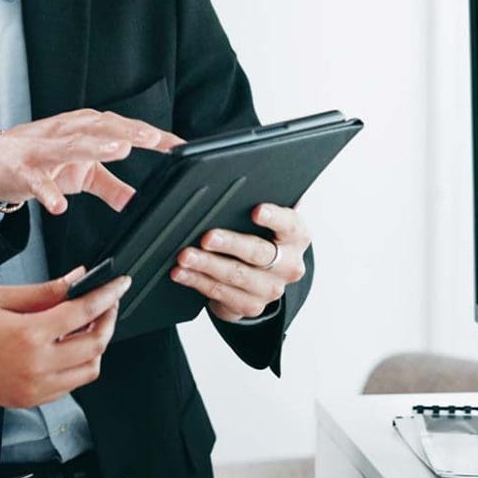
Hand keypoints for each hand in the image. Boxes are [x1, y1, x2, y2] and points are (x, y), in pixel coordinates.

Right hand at [0, 109, 183, 213]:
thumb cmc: (41, 159)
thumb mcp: (81, 173)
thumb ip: (111, 186)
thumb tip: (138, 202)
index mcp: (86, 128)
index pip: (124, 128)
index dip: (151, 136)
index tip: (178, 146)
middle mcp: (68, 132)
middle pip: (102, 128)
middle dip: (128, 132)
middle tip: (154, 139)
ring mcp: (45, 150)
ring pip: (73, 145)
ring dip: (96, 146)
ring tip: (120, 150)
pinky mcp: (25, 170)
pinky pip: (38, 182)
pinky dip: (49, 193)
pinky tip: (60, 206)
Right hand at [0, 269, 130, 406]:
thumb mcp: (1, 297)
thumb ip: (44, 291)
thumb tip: (75, 280)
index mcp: (29, 335)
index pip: (84, 312)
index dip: (108, 295)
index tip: (120, 283)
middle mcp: (37, 367)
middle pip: (96, 345)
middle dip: (109, 320)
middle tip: (108, 301)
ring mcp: (35, 388)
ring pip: (89, 370)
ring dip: (97, 345)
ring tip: (88, 323)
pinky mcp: (30, 400)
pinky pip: (70, 385)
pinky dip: (78, 364)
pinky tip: (68, 345)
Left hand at [169, 204, 309, 322]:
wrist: (262, 276)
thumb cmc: (258, 234)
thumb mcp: (263, 217)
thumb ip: (256, 197)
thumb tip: (237, 172)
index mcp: (296, 236)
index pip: (289, 224)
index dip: (274, 217)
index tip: (256, 210)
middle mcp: (289, 264)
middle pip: (259, 252)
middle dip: (229, 243)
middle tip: (206, 237)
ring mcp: (271, 288)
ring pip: (236, 275)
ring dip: (207, 265)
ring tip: (184, 256)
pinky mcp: (252, 306)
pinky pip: (221, 294)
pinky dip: (198, 282)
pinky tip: (181, 273)